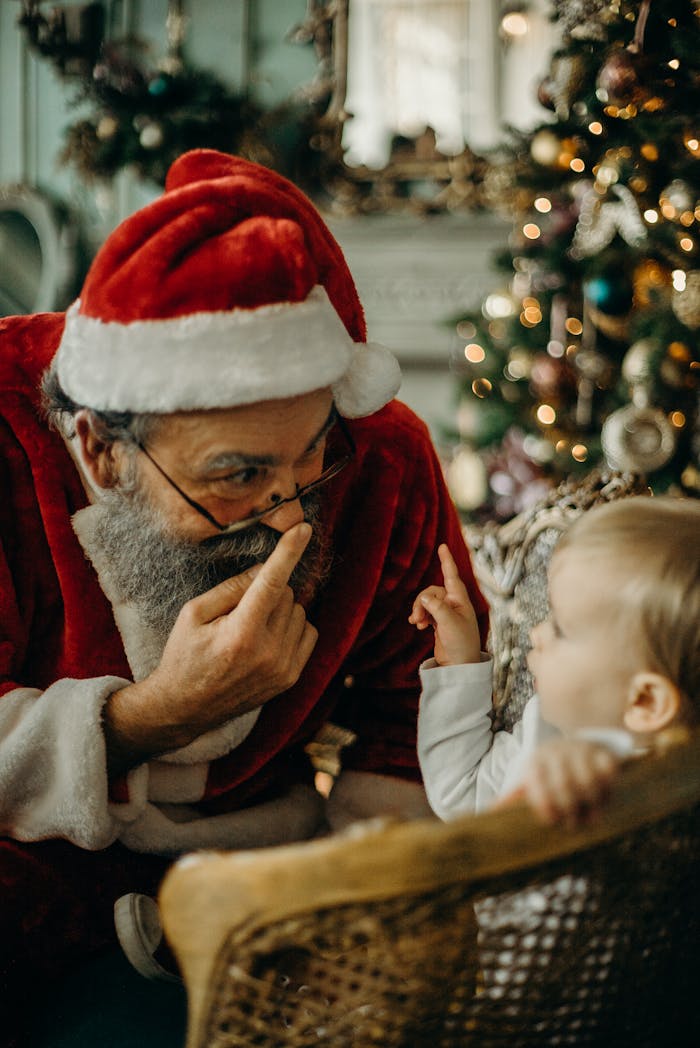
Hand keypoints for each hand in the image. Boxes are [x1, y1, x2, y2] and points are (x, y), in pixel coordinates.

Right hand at [105, 523, 317, 771]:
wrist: (186, 708)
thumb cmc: (184, 655)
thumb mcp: (194, 613)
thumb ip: (232, 588)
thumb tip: (265, 568)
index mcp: (241, 634)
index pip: (271, 583)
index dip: (288, 552)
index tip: (303, 529)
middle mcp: (268, 653)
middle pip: (287, 594)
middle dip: (267, 590)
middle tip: (238, 610)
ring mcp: (283, 668)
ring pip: (299, 611)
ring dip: (280, 609)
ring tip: (250, 628)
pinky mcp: (291, 678)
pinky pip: (309, 632)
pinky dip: (293, 626)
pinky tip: (268, 637)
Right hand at [409, 544, 480, 664]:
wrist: (459, 665)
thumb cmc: (460, 643)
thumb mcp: (448, 623)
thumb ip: (436, 607)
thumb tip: (424, 597)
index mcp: (460, 600)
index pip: (451, 576)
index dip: (446, 561)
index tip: (442, 546)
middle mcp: (454, 604)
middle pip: (432, 591)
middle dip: (421, 602)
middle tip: (416, 619)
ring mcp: (446, 613)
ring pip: (427, 602)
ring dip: (419, 610)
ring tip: (417, 624)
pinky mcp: (439, 623)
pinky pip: (426, 611)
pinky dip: (421, 616)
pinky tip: (418, 626)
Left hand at [521, 738, 619, 827]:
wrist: (570, 747)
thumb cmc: (547, 774)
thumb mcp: (529, 781)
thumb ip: (514, 796)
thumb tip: (493, 811)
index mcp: (535, 761)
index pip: (538, 782)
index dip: (544, 804)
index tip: (551, 820)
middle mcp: (557, 752)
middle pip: (564, 784)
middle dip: (569, 808)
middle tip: (573, 824)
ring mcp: (581, 750)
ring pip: (589, 780)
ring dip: (592, 803)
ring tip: (591, 817)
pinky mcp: (602, 752)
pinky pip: (608, 769)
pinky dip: (609, 786)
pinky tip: (604, 798)